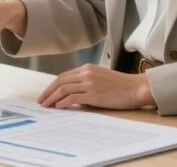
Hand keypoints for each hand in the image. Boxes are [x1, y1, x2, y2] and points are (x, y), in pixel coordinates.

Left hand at [37, 64, 154, 109]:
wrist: (136, 88)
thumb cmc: (121, 86)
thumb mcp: (101, 78)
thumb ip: (86, 82)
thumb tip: (73, 95)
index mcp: (87, 69)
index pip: (63, 76)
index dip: (52, 85)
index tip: (45, 93)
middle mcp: (86, 74)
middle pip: (60, 81)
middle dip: (48, 92)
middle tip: (40, 101)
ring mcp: (90, 83)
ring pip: (64, 89)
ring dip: (52, 98)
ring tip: (46, 106)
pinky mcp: (94, 94)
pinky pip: (73, 97)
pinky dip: (63, 102)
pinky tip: (58, 107)